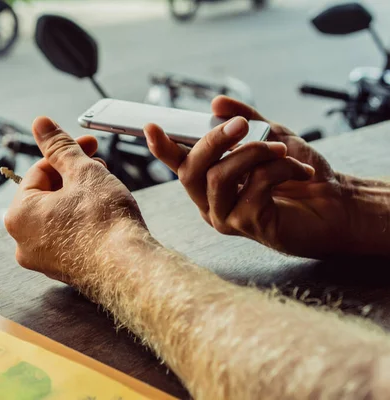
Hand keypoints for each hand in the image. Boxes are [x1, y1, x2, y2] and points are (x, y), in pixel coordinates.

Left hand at [5, 117, 145, 282]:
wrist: (129, 268)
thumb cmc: (105, 222)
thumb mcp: (82, 172)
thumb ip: (59, 146)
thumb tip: (41, 123)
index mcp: (19, 215)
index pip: (39, 170)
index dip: (67, 153)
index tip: (89, 145)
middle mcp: (24, 241)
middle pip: (48, 193)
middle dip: (74, 175)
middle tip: (100, 167)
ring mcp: (43, 259)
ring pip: (59, 214)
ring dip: (80, 196)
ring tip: (106, 189)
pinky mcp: (64, 269)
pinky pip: (68, 235)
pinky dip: (83, 221)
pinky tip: (105, 214)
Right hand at [144, 96, 349, 257]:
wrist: (337, 202)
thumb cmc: (300, 173)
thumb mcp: (273, 135)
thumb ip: (245, 119)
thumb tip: (216, 104)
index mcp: (210, 180)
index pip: (179, 163)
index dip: (162, 147)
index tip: (151, 126)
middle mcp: (210, 202)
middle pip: (191, 171)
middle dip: (213, 142)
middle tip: (242, 125)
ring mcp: (226, 217)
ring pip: (217, 179)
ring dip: (252, 155)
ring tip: (281, 150)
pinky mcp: (247, 226)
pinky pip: (251, 188)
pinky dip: (278, 170)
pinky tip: (299, 171)